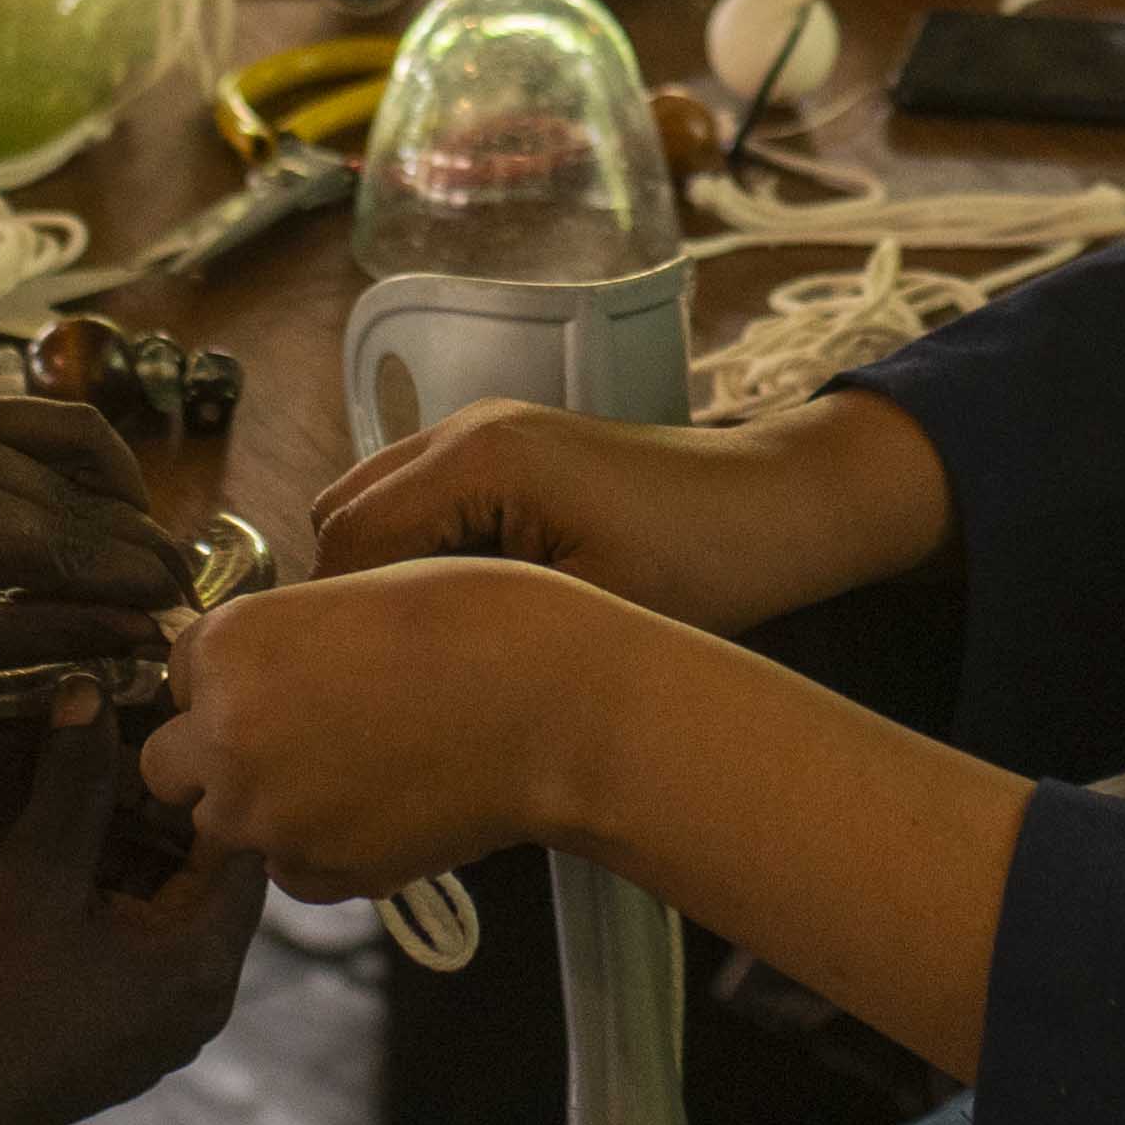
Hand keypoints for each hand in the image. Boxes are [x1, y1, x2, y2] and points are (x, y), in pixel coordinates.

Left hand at [0, 400, 190, 736]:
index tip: (190, 610)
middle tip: (183, 587)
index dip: (137, 579)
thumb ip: (45, 633)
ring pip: (59, 439)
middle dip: (134, 539)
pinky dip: (64, 464)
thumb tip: (142, 636)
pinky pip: (17, 426)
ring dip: (111, 492)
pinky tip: (90, 507)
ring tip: (144, 550)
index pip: (71, 540)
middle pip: (75, 486)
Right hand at [0, 705, 268, 1124]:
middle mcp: (199, 1000)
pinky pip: (133, 942)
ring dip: (129, 848)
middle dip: (161, 810)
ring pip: (164, 906)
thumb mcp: (28, 881)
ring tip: (84, 782)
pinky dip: (109, 893)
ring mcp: (156, 1023)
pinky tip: (61, 848)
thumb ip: (71, 787)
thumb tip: (91, 692)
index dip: (204, 781)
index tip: (159, 727)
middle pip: (205, 875)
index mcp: (201, 966)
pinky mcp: (114, 1032)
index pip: (242, 846)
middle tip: (116, 742)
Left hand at [141, 557, 669, 894]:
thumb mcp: (355, 594)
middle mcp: (225, 735)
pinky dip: (319, 848)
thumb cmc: (477, 624)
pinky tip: (384, 806)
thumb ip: (279, 644)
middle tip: (299, 737)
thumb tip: (253, 680)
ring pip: (225, 824)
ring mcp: (268, 816)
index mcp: (229, 646)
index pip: (180, 673)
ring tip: (356, 771)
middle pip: (171, 764)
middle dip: (216, 754)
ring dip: (266, 805)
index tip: (286, 676)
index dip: (230, 676)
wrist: (558, 708)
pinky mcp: (319, 874)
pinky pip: (287, 869)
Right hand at [309, 388, 945, 633]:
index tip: (367, 696)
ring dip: (383, 578)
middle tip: (393, 682)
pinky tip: (466, 617)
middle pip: (342, 519)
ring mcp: (482, 432)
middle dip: (354, 601)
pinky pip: (419, 503)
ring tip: (429, 654)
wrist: (782, 509)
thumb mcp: (588, 616)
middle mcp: (463, 428)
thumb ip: (475, 638)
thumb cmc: (705, 563)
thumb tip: (388, 680)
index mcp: (475, 458)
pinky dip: (418, 557)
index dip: (350, 626)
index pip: (349, 545)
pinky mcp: (506, 453)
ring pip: (372, 509)